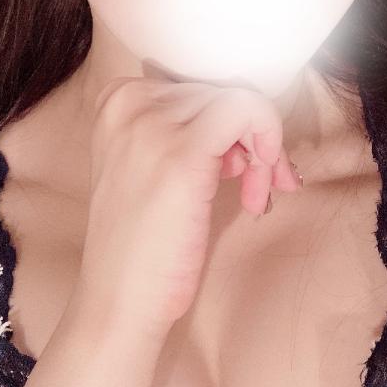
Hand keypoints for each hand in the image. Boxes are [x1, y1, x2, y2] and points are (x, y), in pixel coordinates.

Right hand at [74, 60, 301, 338]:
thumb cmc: (142, 238)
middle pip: (220, 92)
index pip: (196, 85)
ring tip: (255, 193)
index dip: (227, 124)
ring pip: (240, 100)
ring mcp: (151, 124)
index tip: (240, 162)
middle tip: (258, 185)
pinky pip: (247, 111)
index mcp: (117, 99)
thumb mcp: (149, 161)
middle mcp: (129, 101)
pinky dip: (269, 142)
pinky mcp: (181, 153)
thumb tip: (244, 111)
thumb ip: (182, 127)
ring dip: (262, 148)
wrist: (117, 301)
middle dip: (250, 137)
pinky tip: (260, 189)